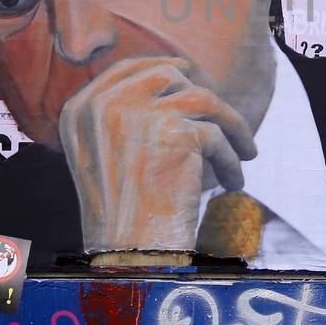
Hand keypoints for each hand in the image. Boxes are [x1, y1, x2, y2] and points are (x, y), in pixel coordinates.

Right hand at [58, 57, 256, 255]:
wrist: (128, 256)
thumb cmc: (121, 215)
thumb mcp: (102, 155)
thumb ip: (123, 114)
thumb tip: (173, 75)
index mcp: (80, 110)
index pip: (126, 69)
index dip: (164, 70)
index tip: (191, 79)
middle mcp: (102, 105)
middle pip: (168, 76)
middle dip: (203, 97)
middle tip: (225, 122)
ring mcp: (137, 115)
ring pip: (202, 99)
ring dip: (231, 125)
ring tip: (245, 151)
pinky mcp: (174, 133)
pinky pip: (218, 136)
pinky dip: (231, 160)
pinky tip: (233, 182)